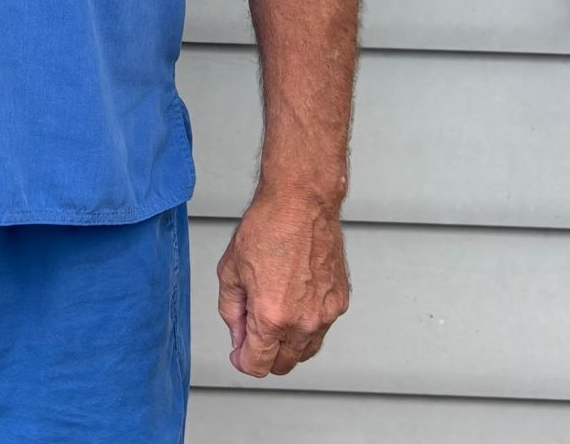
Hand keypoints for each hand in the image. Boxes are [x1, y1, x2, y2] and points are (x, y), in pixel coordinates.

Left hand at [216, 191, 349, 377]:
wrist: (301, 203)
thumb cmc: (266, 228)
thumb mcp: (230, 271)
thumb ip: (231, 312)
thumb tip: (238, 336)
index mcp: (272, 316)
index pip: (258, 365)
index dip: (242, 361)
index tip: (238, 353)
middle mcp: (304, 322)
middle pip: (283, 365)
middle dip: (264, 356)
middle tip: (250, 333)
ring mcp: (326, 314)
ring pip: (305, 351)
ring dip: (286, 344)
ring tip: (271, 313)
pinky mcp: (340, 303)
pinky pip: (321, 329)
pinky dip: (306, 325)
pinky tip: (292, 300)